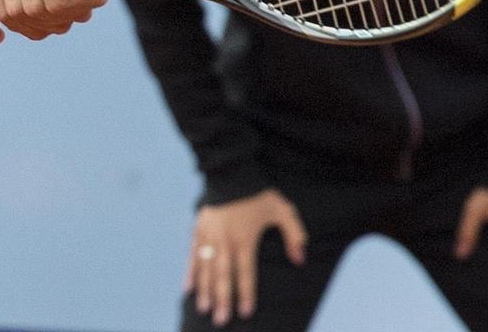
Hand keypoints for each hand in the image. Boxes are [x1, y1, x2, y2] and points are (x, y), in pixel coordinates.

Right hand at [186, 190, 306, 326]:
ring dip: (205, 290)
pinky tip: (187, 288)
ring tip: (204, 309)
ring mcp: (209, 235)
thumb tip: (300, 260)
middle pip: (223, 275)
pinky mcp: (198, 229)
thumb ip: (294, 235)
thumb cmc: (259, 193)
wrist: (231, 171)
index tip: (246, 312)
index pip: (246, 272)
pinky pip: (192, 254)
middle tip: (221, 320)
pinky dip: (190, 272)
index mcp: (245, 238)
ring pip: (206, 268)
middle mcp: (225, 240)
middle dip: (223, 299)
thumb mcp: (283, 210)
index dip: (246, 293)